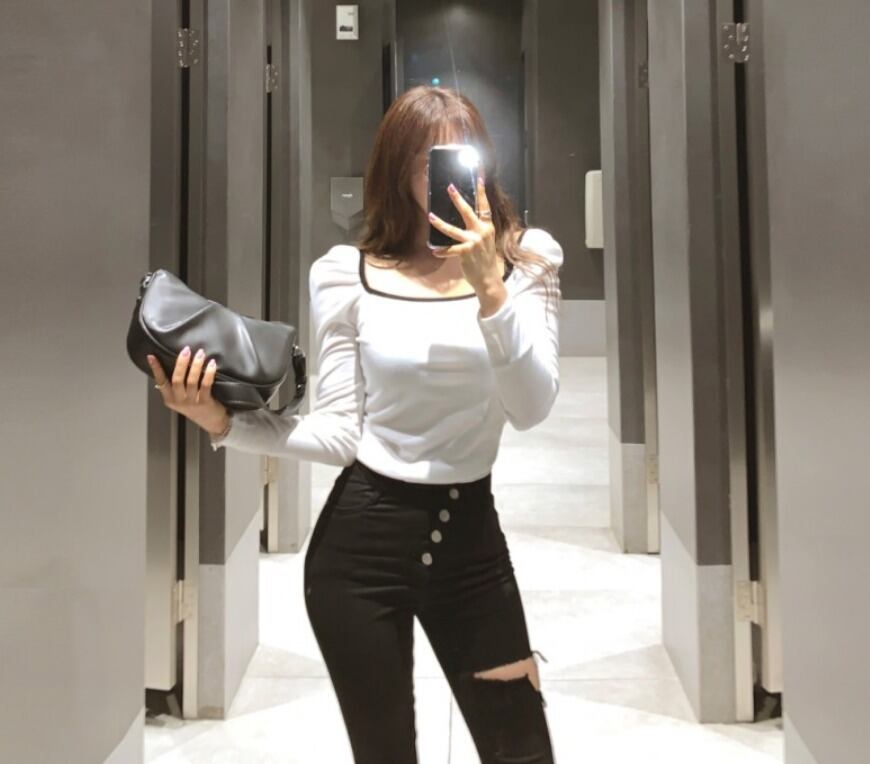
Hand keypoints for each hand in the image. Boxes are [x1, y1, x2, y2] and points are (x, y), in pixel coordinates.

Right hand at [147, 347, 229, 435]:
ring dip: (196, 365)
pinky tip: (211, 364)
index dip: (156, 369)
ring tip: (200, 353)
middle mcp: (179, 401)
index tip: (151, 356)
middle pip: (177, 379)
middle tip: (186, 350)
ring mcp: (191, 402)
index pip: (161, 382)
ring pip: (191, 381)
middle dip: (181, 363)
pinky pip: (206, 385)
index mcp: (170, 399)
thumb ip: (175, 386)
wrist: (212, 423)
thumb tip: (172, 365)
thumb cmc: (197, 407)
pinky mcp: (204, 402)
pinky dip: (208, 373)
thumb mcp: (181, 399)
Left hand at [428, 175, 506, 314]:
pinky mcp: (466, 252)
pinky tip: (434, 251)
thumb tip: (469, 219)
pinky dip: (442, 251)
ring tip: (431, 216)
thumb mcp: (486, 242)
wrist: (488, 278)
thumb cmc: (485, 259)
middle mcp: (482, 232)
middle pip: (468, 212)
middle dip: (458, 199)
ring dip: (440, 223)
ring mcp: (474, 242)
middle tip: (450, 187)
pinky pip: (450, 250)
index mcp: (488, 227)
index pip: (484, 207)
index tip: (479, 178)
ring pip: (453, 230)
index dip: (481, 192)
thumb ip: (478, 230)